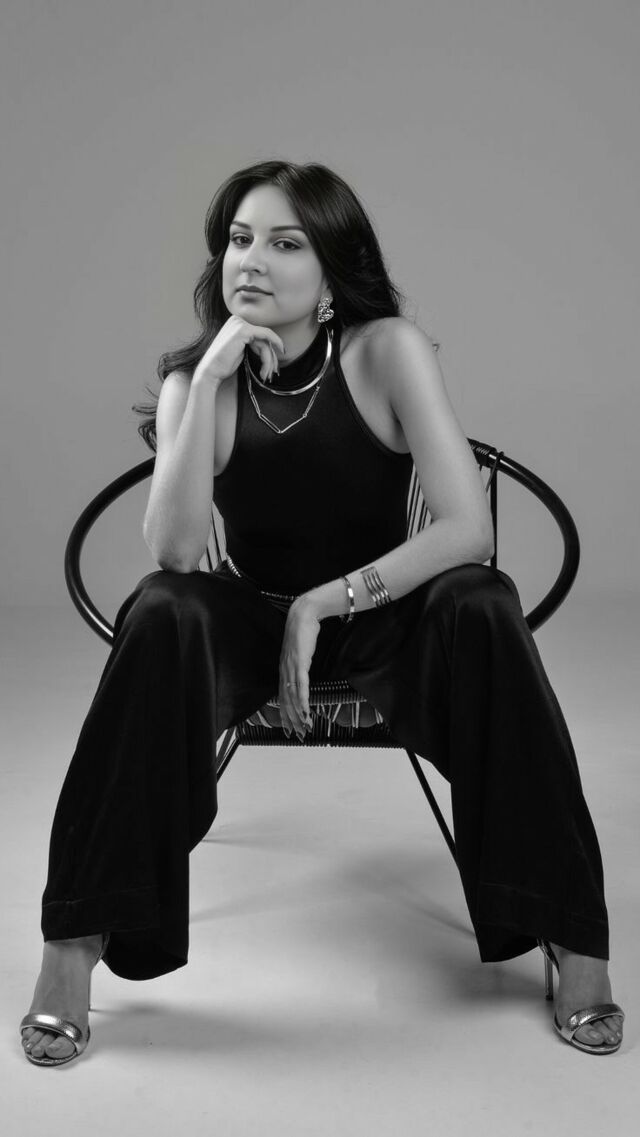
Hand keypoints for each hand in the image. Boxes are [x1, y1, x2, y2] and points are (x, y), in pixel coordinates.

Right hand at [193, 315, 284, 388]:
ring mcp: (240, 324)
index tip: (274, 364)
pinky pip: (266, 336)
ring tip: (265, 375)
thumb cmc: (223, 364)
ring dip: (269, 360)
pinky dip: (273, 348)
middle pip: (263, 338)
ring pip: (265, 341)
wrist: (210, 371)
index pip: (258, 335)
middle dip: (271, 356)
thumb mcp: (240, 350)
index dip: (268, 351)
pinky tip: (273, 361)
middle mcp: (237, 320)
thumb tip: (270, 346)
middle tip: (272, 372)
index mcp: (235, 324)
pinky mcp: (244, 330)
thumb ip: (251, 344)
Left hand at [278, 600, 320, 739]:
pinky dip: (302, 700)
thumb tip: (303, 677)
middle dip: (292, 720)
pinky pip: (301, 686)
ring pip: (292, 697)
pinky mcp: (299, 663)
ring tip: (304, 728)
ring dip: (298, 715)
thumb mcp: (301, 653)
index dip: (286, 714)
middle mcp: (284, 671)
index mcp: (284, 669)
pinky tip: (305, 711)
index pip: (283, 697)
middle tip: (297, 735)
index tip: (290, 728)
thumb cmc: (304, 632)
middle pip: (286, 701)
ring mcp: (291, 667)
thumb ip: (300, 666)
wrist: (304, 614)